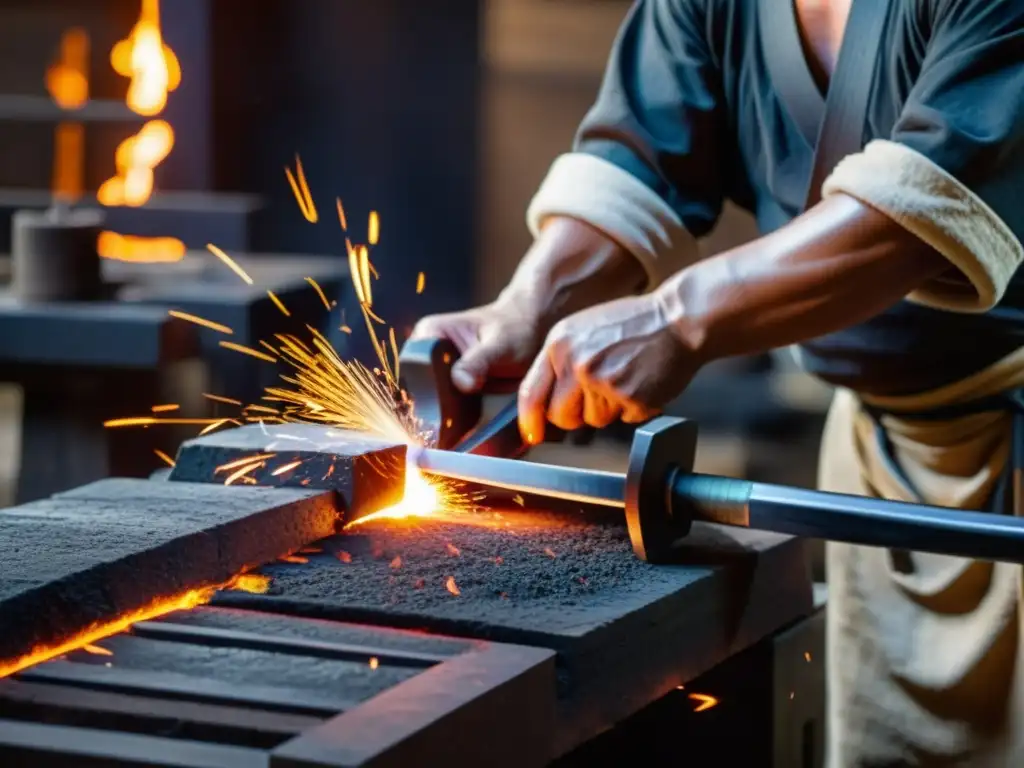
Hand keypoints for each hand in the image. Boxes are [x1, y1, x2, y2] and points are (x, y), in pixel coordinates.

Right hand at [410, 216, 646, 394]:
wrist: (528, 332)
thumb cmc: (516, 329)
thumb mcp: (500, 345)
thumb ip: (478, 362)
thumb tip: (461, 383)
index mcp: (428, 333)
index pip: (417, 368)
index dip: (429, 389)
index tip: (448, 405)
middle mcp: (424, 352)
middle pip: (421, 390)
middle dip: (439, 407)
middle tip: (465, 416)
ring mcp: (434, 371)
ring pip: (431, 403)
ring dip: (448, 415)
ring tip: (472, 416)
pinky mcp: (446, 386)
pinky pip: (445, 408)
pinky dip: (457, 417)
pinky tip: (471, 422)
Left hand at [517, 291, 699, 442]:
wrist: (677, 319)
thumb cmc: (634, 323)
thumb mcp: (583, 330)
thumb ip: (561, 361)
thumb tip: (546, 401)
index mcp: (559, 344)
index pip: (531, 392)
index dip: (529, 420)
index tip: (531, 433)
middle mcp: (576, 364)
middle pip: (561, 416)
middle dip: (576, 415)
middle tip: (597, 397)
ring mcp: (602, 382)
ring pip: (593, 421)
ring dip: (609, 409)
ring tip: (624, 378)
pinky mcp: (628, 398)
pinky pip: (622, 420)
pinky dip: (632, 408)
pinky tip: (640, 382)